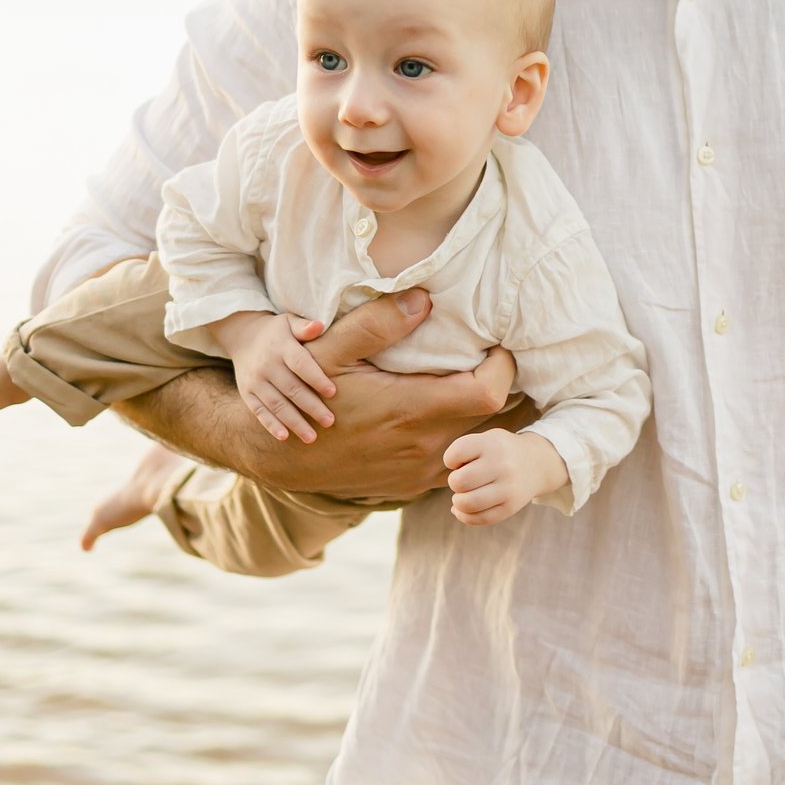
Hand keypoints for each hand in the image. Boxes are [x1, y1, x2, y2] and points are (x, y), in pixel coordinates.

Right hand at [117, 289, 529, 498]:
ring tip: (479, 385)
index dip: (504, 367)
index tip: (497, 346)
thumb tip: (423, 300)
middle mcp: (424, 447)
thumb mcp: (329, 350)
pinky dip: (461, 439)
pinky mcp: (411, 485)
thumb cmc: (306, 394)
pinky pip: (453, 460)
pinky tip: (451, 416)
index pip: (490, 392)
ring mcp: (419, 471)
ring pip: (476, 444)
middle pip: (494, 420)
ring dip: (482, 417)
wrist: (280, 455)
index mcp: (412, 410)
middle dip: (502, 389)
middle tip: (496, 360)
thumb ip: (376, 323)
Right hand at [210, 310, 335, 443]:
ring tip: (312, 438)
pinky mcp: (247, 393)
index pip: (300, 364)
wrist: (242, 336)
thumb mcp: (290, 321)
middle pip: (291, 388)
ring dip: (294, 422)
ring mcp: (254, 381)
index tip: (333, 392)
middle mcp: (266, 365)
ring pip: (276, 404)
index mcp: (281, 346)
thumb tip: (319, 325)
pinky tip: (285, 437)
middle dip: (311, 407)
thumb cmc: (278, 331)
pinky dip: (271, 425)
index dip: (316, 378)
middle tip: (330, 421)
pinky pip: (259, 411)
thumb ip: (305, 326)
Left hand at [443, 429, 565, 524]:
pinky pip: (479, 519)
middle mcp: (503, 465)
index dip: (450, 460)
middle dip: (455, 482)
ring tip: (464, 495)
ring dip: (458, 501)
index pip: (456, 454)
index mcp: (492, 444)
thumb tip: (454, 507)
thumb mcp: (487, 440)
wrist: (538, 463)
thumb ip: (465, 462)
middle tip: (464, 479)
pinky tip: (464, 509)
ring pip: (467, 504)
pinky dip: (465, 516)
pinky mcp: (511, 507)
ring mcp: (508, 488)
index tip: (459, 460)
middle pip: (459, 481)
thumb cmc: (500, 452)